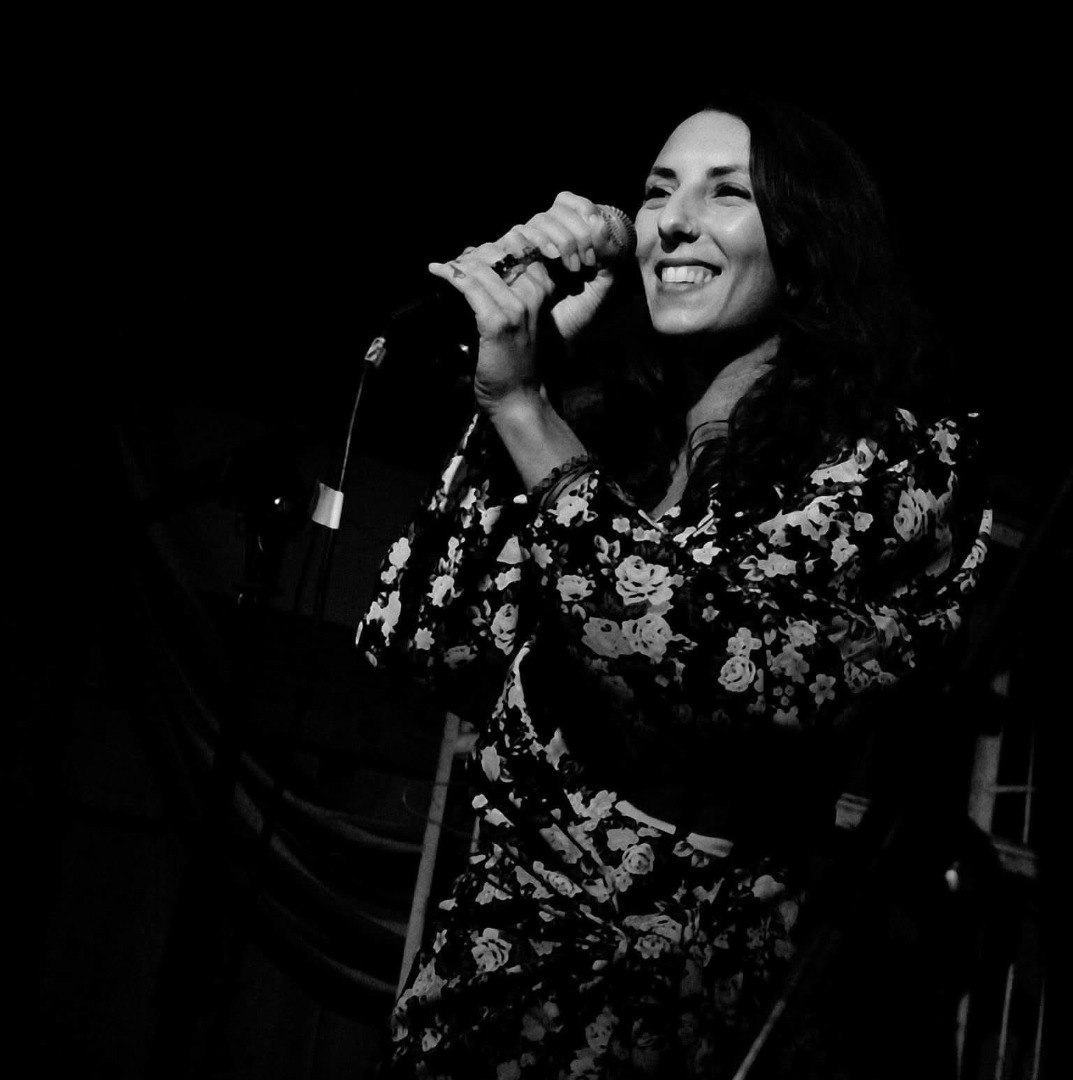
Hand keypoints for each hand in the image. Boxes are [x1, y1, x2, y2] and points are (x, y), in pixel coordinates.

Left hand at [427, 193, 619, 411]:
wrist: (520, 399)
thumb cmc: (517, 366)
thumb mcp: (523, 325)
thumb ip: (513, 297)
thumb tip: (482, 270)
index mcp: (542, 294)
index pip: (520, 251)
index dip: (494, 247)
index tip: (473, 256)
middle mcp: (532, 297)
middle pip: (501, 253)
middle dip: (475, 253)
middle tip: (455, 262)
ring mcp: (516, 309)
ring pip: (483, 267)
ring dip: (459, 263)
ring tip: (444, 266)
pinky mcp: (497, 323)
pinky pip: (471, 287)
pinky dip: (451, 275)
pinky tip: (438, 271)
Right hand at [511, 191, 619, 340]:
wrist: (557, 343)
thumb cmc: (582, 315)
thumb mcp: (606, 285)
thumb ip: (611, 254)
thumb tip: (599, 221)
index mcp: (570, 235)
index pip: (570, 203)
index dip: (583, 215)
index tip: (596, 245)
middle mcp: (546, 237)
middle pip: (554, 212)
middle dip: (574, 233)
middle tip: (586, 263)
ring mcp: (526, 249)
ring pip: (536, 222)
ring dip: (557, 238)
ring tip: (571, 267)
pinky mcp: (509, 262)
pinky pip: (516, 238)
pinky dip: (534, 244)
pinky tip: (547, 261)